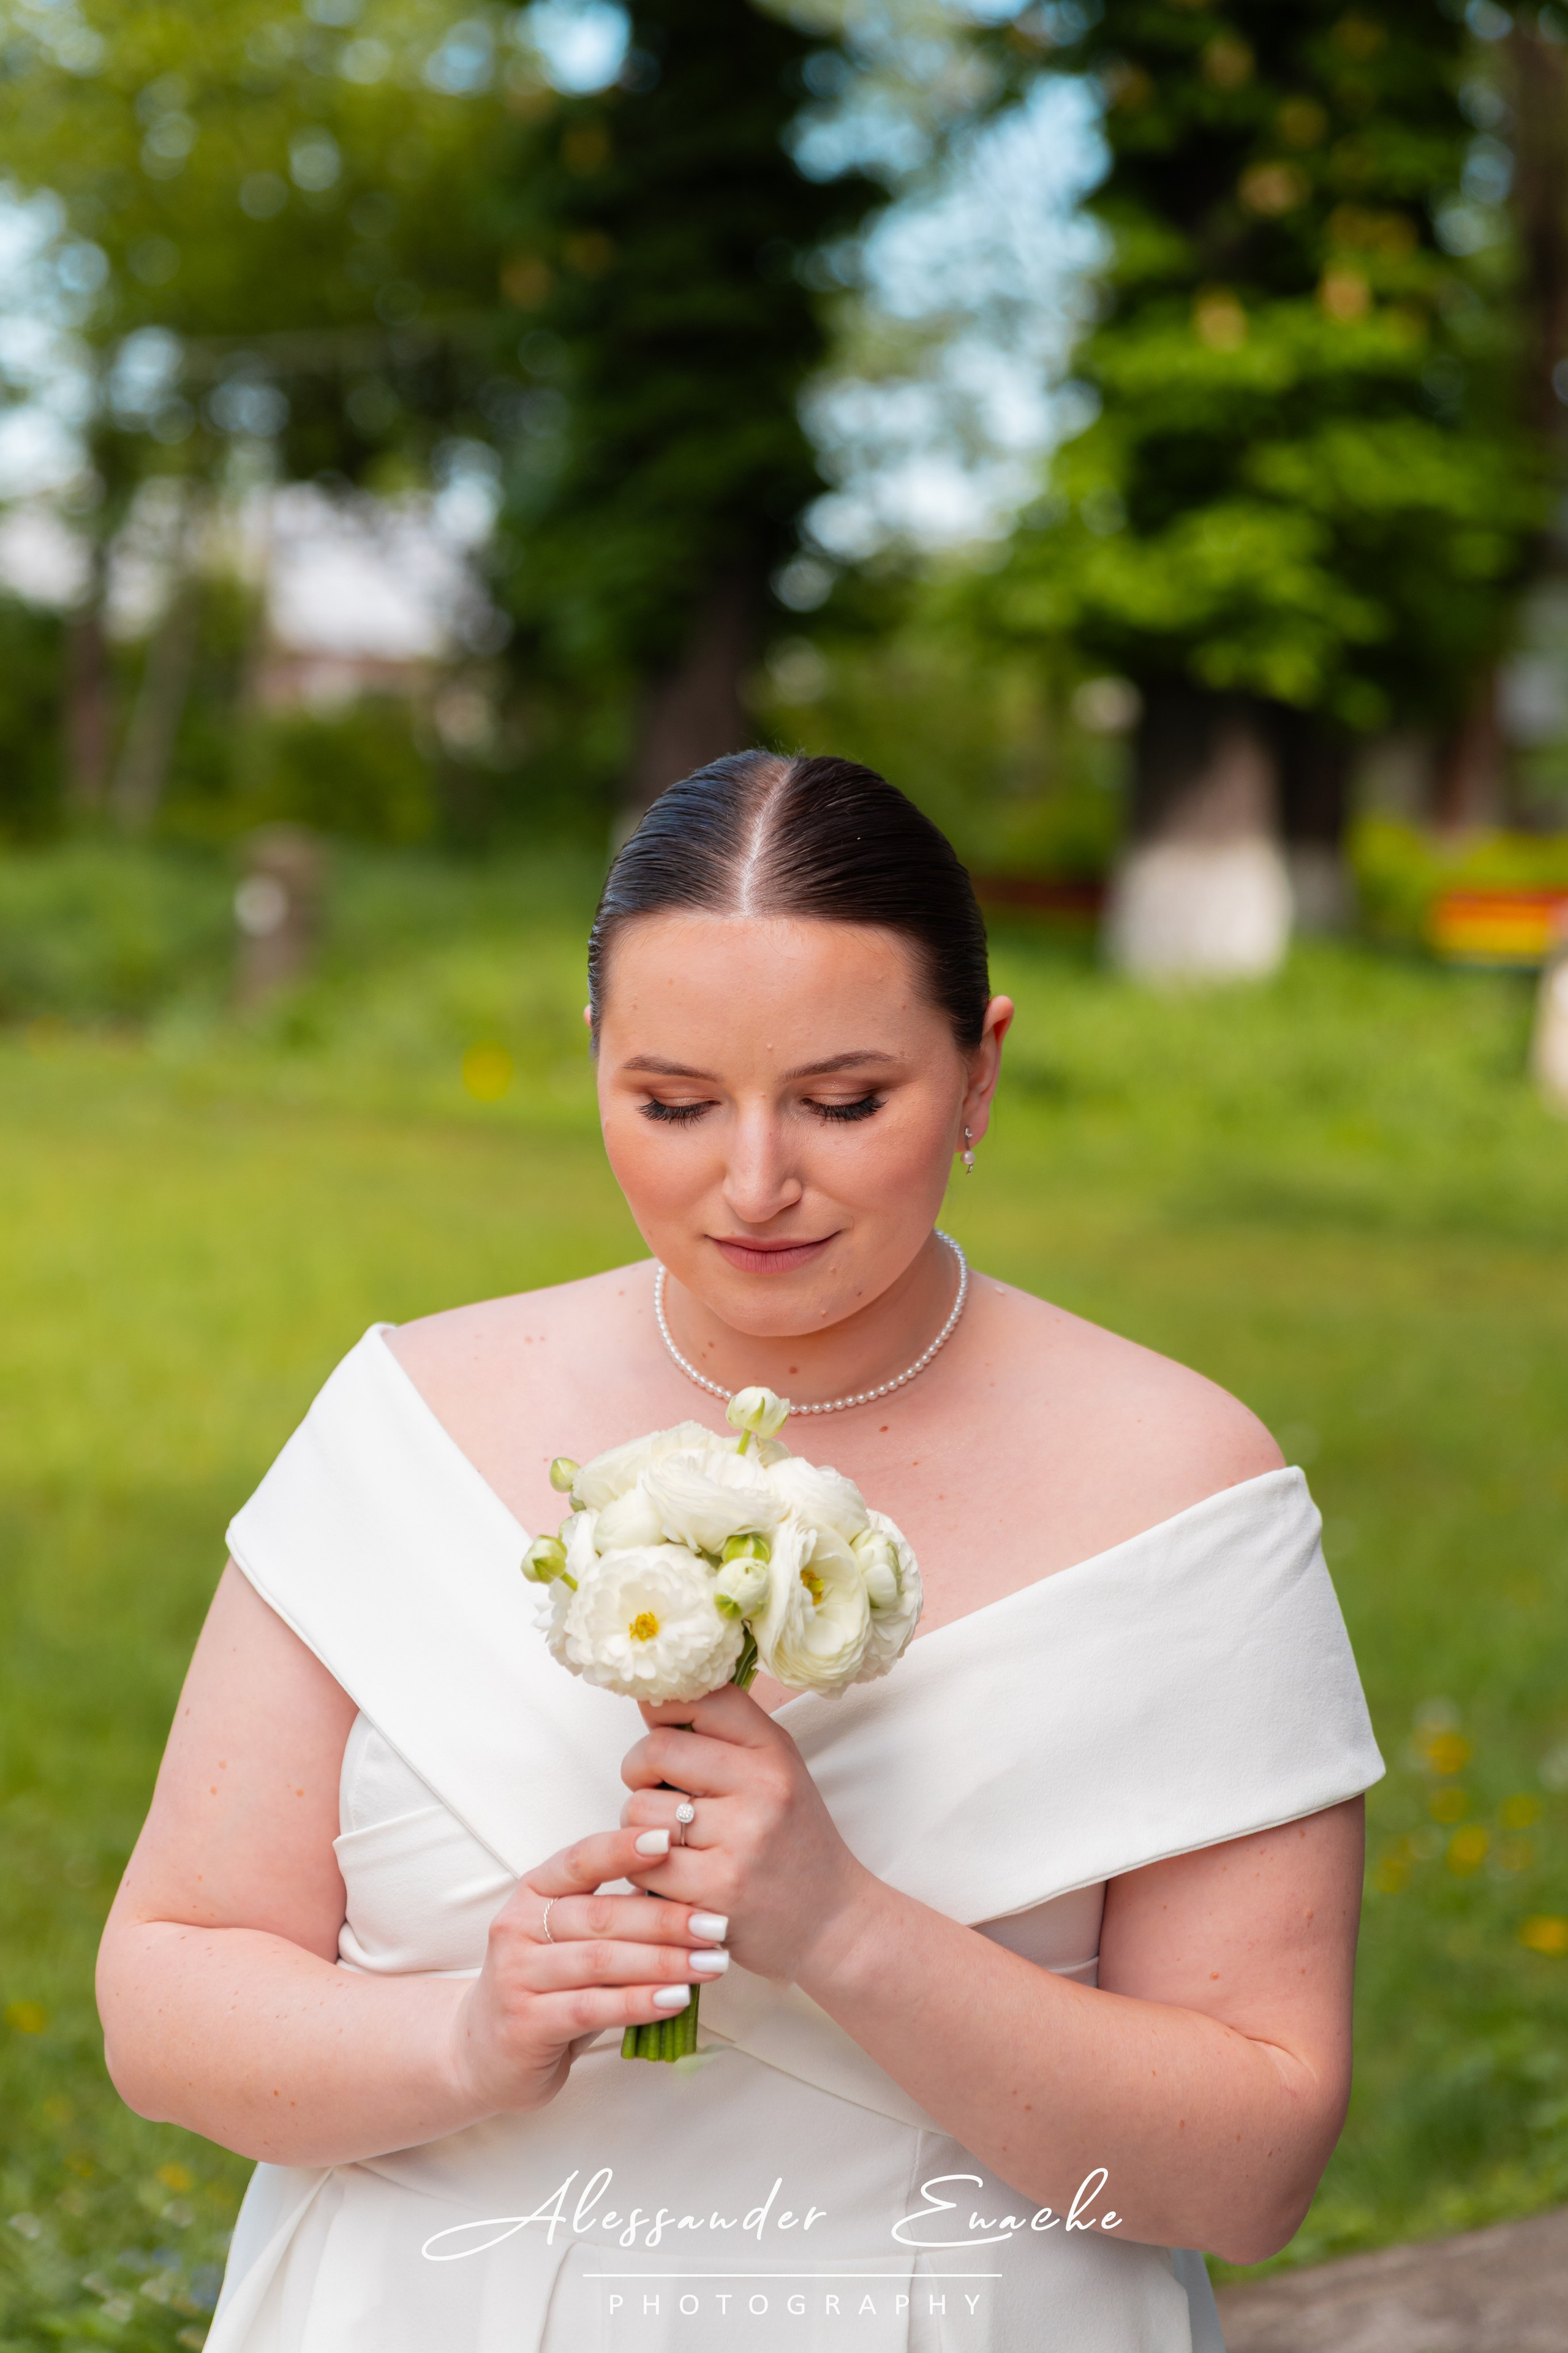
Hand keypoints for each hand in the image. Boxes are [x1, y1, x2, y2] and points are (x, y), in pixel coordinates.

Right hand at [448, 1829, 728, 2114]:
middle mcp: (518, 1926)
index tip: (671, 1839)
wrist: (484, 2051)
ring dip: (663, 1962)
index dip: (624, 1847)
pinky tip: (677, 2000)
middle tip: (717, 1924)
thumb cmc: (548, 1984)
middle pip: (601, 1915)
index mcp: (533, 1891)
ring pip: (601, 1962)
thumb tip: (686, 1885)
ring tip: (711, 1964)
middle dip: (666, 1919)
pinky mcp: (525, 2024)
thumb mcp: (572, 1937)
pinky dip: (639, 2003)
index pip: (580, 1859)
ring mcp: (517, 1975)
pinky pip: (592, 2008)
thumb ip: (614, 1911)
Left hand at [619, 1684, 870, 1986]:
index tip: (659, 1725)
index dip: (664, 1704)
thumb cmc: (790, 1842)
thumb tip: (652, 1698)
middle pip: (657, 1750)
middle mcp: (762, 1787)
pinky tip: (667, 1874)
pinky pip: (642, 1863)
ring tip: (667, 1838)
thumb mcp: (775, 1772)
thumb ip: (723, 1735)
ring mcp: (741, 1840)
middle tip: (654, 1789)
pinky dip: (642, 1869)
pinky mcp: (718, 1890)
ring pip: (640, 1809)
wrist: (832, 1922)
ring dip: (637, 1825)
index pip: (702, 1697)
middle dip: (638, 1770)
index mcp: (773, 1750)